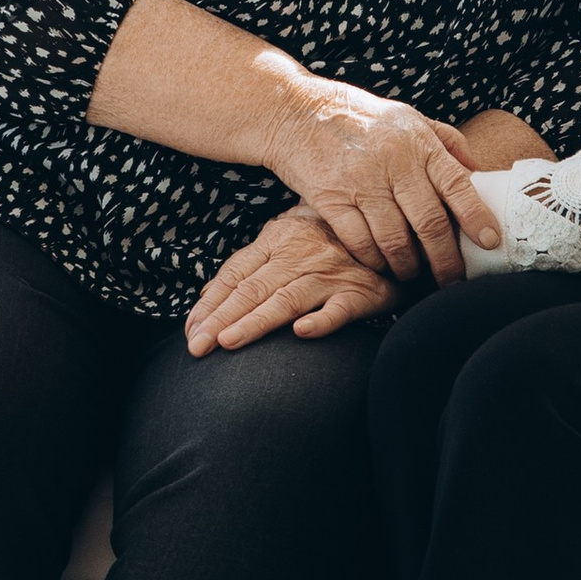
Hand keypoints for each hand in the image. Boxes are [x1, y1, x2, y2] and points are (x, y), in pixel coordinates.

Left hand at [185, 207, 398, 353]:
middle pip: (253, 289)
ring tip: (228, 342)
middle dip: (221, 319)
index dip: (211, 302)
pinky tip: (302, 333)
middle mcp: (301, 253)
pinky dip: (321, 320)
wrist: (390, 232)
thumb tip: (209, 295)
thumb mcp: (288, 240)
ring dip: (256, 322)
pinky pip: (339, 308)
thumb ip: (253, 263)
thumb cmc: (330, 240)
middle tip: (196, 347)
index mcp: (279, 238)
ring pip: (287, 299)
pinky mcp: (362, 292)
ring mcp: (331, 273)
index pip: (236, 273)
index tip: (190, 329)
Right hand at [262, 76, 502, 283]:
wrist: (297, 112)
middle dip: (446, 260)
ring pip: (394, 240)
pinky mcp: (330, 199)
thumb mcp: (408, 117)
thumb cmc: (361, 118)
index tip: (490, 242)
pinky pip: (360, 242)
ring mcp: (360, 182)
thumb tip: (479, 170)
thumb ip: (446, 141)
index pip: (457, 185)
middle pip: (429, 223)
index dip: (477, 217)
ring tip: (413, 274)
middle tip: (452, 279)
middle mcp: (394, 163)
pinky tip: (380, 263)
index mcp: (418, 144)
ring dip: (408, 266)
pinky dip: (374, 260)